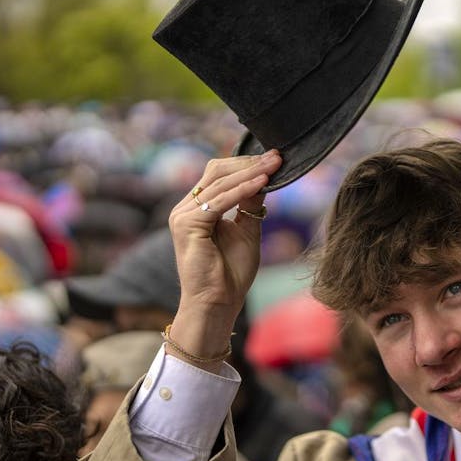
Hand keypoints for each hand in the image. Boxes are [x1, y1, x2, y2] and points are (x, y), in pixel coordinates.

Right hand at [166, 150, 281, 367]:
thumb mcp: (247, 231)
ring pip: (220, 183)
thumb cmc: (230, 274)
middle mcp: (185, 208)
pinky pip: (219, 201)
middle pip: (217, 171)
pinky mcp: (186, 225)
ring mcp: (182, 215)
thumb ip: (251, 204)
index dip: (247, 164)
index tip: (275, 158)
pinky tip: (262, 183)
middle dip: (249, 163)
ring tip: (275, 165)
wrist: (217, 303)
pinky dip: (242, 190)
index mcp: (197, 209)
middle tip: (277, 156)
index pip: (220, 174)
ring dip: (250, 172)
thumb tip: (264, 177)